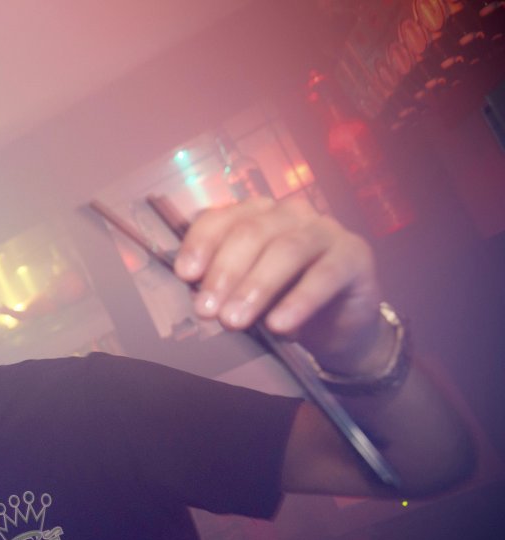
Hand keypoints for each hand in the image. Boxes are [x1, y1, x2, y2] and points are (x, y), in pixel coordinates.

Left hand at [173, 197, 388, 372]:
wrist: (337, 325)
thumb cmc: (282, 301)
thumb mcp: (245, 293)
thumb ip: (223, 286)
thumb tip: (196, 293)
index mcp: (255, 215)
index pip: (221, 218)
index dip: (201, 244)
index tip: (186, 275)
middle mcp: (289, 214)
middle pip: (251, 232)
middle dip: (225, 273)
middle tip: (208, 311)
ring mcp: (324, 230)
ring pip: (286, 250)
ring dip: (256, 287)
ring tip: (234, 321)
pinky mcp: (354, 254)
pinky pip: (325, 275)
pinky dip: (299, 301)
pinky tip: (280, 325)